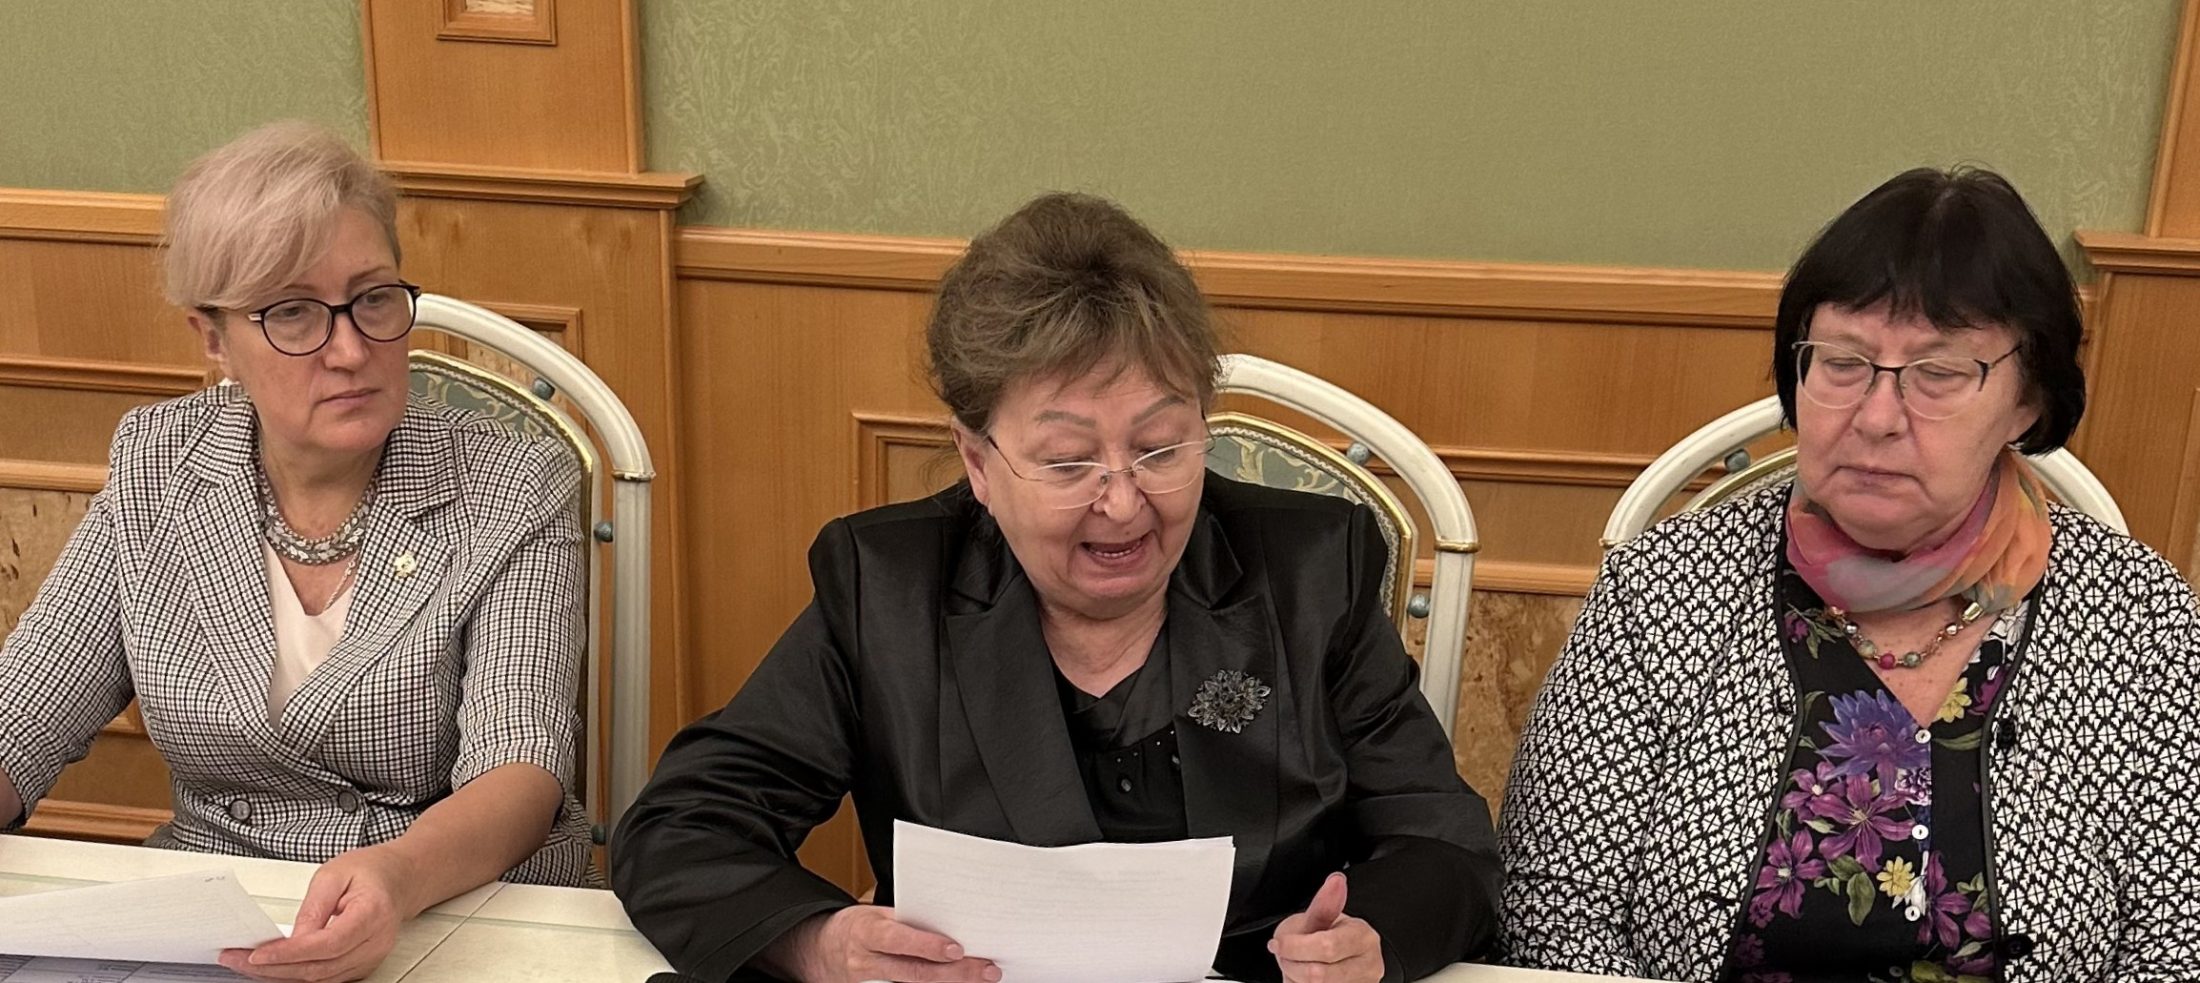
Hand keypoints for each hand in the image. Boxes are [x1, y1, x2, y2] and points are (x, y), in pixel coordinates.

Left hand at [220, 845, 414, 982]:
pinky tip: (274, 969)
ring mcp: (370, 959)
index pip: (327, 944)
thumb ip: (313, 907)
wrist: (400, 879)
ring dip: (281, 976)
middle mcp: (375, 943)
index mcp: (372, 913)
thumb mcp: (334, 873)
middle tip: (238, 960)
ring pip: (320, 980)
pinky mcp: (360, 966)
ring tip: (248, 965)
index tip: (257, 954)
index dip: (290, 954)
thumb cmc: (371, 871)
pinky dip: (296, 976)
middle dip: (274, 969)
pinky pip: (325, 979)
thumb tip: (291, 938)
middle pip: (320, 968)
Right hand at [785, 905, 998, 982]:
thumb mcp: (875, 914)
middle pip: (914, 972)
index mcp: (868, 930)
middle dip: (954, 973)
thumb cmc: (857, 927)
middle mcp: (868, 960)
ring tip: (981, 978)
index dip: (927, 945)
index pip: (899, 939)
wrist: (819, 950)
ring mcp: (871, 981)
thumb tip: (949, 917)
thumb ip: (907, 919)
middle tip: (987, 969)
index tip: (957, 949)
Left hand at [1269, 872, 1384, 982]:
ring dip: (1296, 979)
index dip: (1295, 948)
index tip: (1278, 943)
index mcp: (1363, 938)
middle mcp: (1369, 966)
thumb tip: (1336, 880)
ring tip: (1296, 966)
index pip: (1326, 947)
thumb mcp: (1319, 917)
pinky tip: (1303, 978)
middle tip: (1286, 956)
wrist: (1336, 958)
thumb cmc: (1327, 935)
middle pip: (1319, 974)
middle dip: (1292, 965)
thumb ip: (1323, 904)